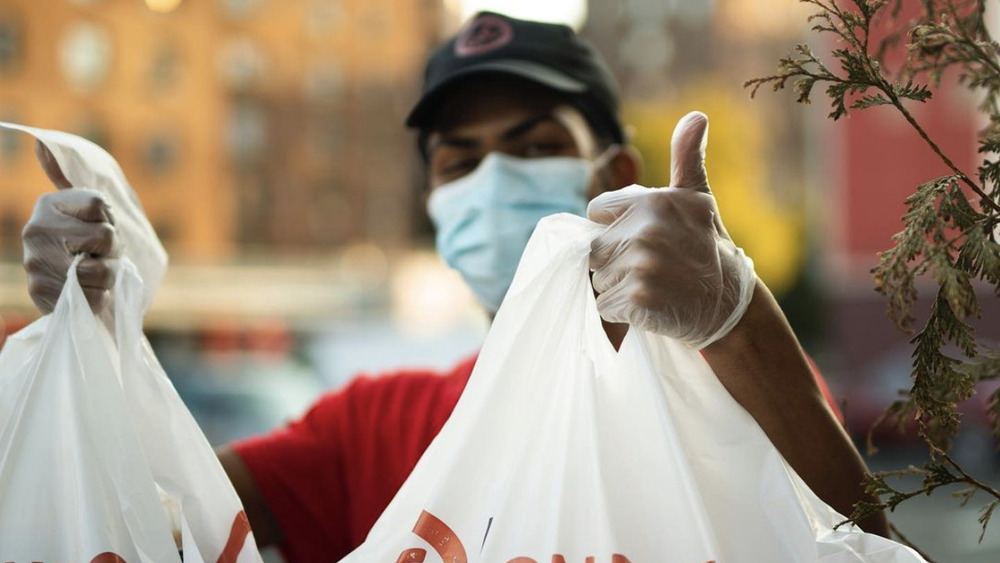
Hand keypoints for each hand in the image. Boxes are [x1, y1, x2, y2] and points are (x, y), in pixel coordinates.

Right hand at [22, 140, 120, 313]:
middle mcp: (35, 230)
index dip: (111, 221)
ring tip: (93, 274)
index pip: (101, 205)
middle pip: (105, 236)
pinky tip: (87, 292)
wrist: (73, 292)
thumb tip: (40, 143)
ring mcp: (35, 263)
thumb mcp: (85, 209)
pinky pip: (92, 296)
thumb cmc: (87, 245)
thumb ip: (65, 175)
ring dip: (107, 276)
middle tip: (100, 255)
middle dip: (113, 251)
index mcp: (48, 204)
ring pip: (100, 269)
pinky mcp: (42, 294)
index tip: (99, 228)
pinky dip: (99, 298)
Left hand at [587, 112, 755, 348]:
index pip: (597, 212)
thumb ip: (687, 158)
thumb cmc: (708, 250)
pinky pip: (605, 307)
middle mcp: (645, 231)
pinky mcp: (638, 299)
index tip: (641, 240)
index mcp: (653, 203)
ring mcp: (641, 266)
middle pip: (595, 250)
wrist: (731, 306)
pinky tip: (651, 307)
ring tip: (653, 286)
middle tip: (651, 268)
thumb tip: (696, 116)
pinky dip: (623, 313)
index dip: (614, 229)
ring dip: (619, 288)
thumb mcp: (698, 200)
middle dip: (615, 262)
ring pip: (598, 279)